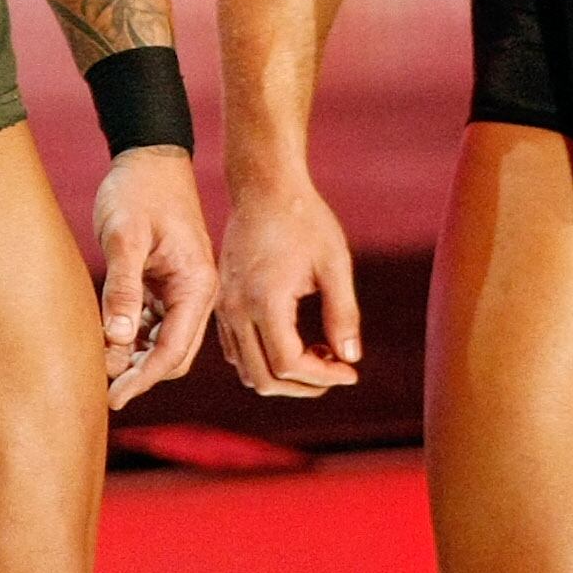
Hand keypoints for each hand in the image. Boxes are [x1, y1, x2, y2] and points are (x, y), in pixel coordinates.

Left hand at [91, 146, 216, 408]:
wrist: (149, 156)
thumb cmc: (138, 191)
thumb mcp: (125, 237)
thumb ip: (122, 287)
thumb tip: (116, 340)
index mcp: (196, 286)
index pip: (172, 350)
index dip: (143, 378)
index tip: (113, 398)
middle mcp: (196, 294)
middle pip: (172, 355)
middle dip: (140, 374)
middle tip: (102, 390)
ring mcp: (183, 289)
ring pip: (162, 342)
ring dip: (135, 358)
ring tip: (100, 369)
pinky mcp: (167, 282)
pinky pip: (153, 323)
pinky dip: (132, 337)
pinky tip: (107, 341)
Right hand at [216, 176, 360, 397]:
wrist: (264, 187)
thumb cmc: (304, 220)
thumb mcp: (335, 263)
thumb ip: (343, 314)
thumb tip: (351, 358)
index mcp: (265, 300)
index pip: (288, 363)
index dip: (323, 377)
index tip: (351, 370)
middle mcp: (236, 308)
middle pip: (264, 378)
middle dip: (304, 385)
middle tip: (337, 369)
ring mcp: (224, 307)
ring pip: (246, 370)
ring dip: (283, 376)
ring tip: (318, 354)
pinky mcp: (221, 301)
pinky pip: (235, 350)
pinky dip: (263, 360)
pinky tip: (294, 341)